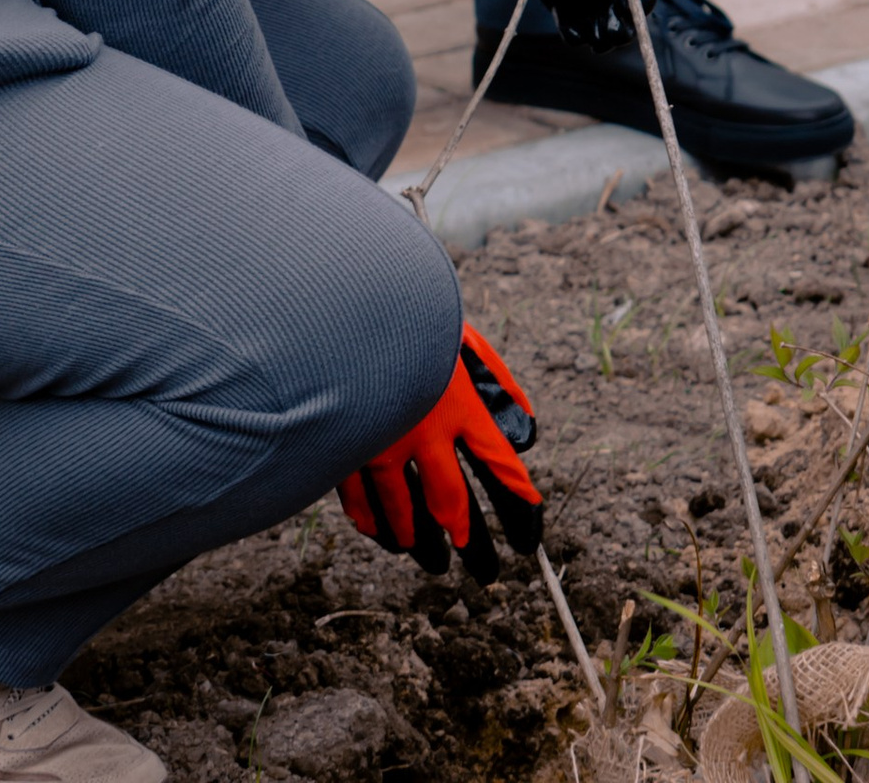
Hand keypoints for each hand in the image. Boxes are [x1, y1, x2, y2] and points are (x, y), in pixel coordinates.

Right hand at [339, 328, 542, 581]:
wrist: (341, 298)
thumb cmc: (410, 311)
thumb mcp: (464, 337)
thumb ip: (498, 385)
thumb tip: (525, 434)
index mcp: (459, 403)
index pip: (500, 468)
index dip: (518, 507)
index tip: (527, 537)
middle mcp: (423, 431)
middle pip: (454, 505)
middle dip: (473, 543)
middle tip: (485, 569)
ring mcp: (379, 444)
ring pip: (406, 513)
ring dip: (422, 542)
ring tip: (434, 561)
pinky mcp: (342, 448)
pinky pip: (362, 503)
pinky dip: (376, 524)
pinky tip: (386, 536)